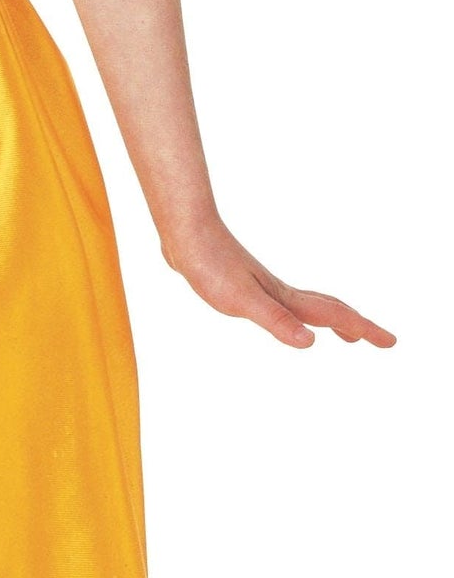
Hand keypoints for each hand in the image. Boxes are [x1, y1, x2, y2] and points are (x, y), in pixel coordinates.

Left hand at [162, 217, 395, 350]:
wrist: (187, 235)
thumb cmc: (210, 266)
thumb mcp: (242, 301)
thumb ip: (276, 321)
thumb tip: (312, 343)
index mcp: (286, 298)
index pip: (335, 315)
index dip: (364, 329)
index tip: (391, 342)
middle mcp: (282, 292)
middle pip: (331, 309)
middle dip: (359, 326)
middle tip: (383, 340)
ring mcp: (267, 287)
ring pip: (311, 305)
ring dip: (335, 320)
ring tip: (347, 334)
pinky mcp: (249, 284)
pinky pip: (291, 303)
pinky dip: (304, 313)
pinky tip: (291, 316)